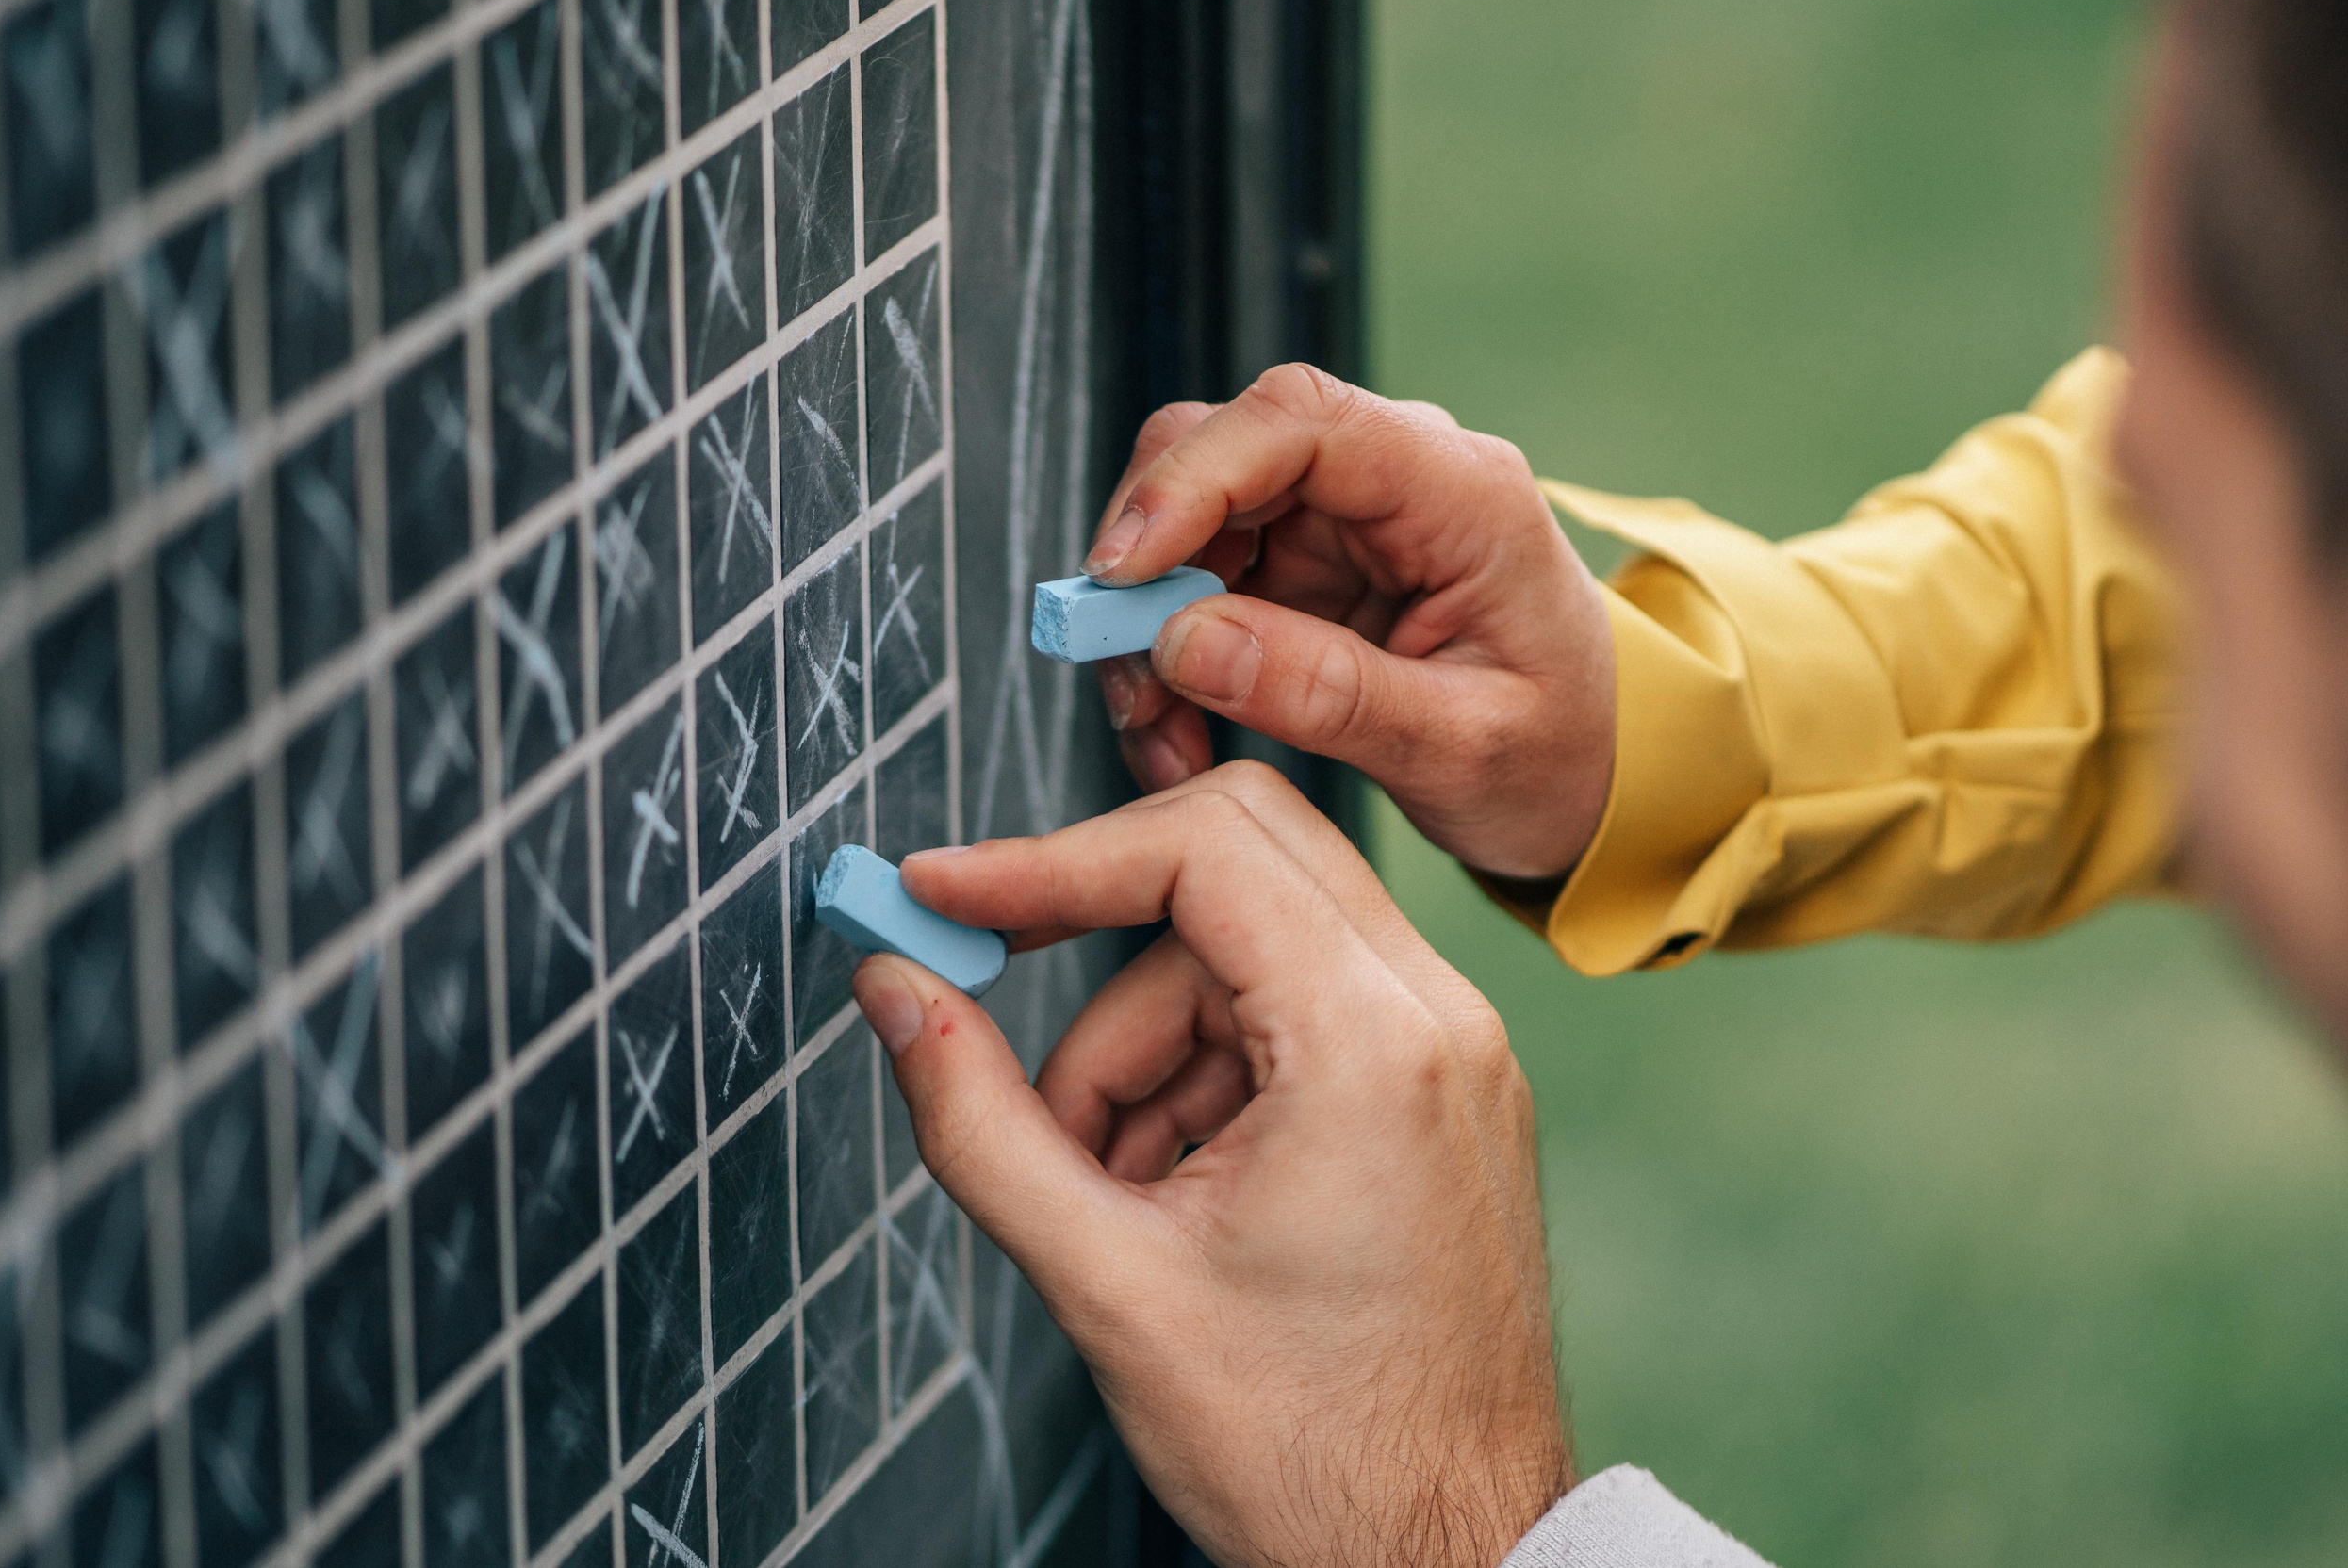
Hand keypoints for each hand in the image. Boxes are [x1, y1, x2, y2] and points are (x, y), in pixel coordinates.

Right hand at [851, 761, 1569, 1567]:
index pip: (1201, 849)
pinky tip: (1170, 1194)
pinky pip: (1295, 1013)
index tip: (939, 894)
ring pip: (1250, 947)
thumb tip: (893, 990)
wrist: (1450, 1560)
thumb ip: (980, 1122)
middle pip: (1239, 857)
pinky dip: (1206, 1075)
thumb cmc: (1312, 1454)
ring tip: (1106, 1192)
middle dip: (1096, 930)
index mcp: (1374, 1047)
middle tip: (984, 981)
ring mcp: (1455, 1052)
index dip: (1047, 861)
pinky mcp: (1443, 1092)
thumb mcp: (1107, 1283)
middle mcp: (1440, 1018)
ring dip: (1145, 1044)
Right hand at [1086, 365, 1616, 880]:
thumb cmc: (1559, 753)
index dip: (1192, 477)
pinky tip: (1179, 734)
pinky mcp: (1303, 568)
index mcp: (1462, 491)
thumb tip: (1183, 643)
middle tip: (1125, 676)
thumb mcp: (1461, 749)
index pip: (1299, 419)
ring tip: (1158, 738)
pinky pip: (1196, 585)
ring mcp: (1340, 519)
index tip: (1123, 573)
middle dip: (1145, 559)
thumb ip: (1327, 694)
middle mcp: (1392, 478)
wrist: (1600, 777)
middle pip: (1218, 449)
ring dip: (1144, 627)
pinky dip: (1164, 658)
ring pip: (1187, 521)